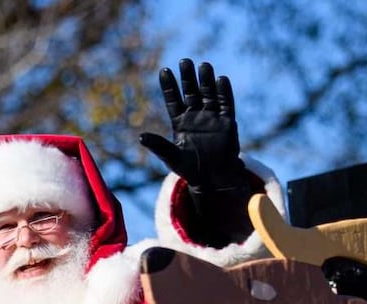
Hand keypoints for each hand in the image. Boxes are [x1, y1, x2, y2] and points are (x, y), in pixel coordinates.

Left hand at [140, 59, 253, 246]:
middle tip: (185, 61)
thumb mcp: (172, 158)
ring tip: (203, 65)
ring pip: (208, 94)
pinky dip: (224, 93)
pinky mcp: (227, 123)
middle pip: (191, 92)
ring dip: (206, 81)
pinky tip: (221, 80)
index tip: (164, 70)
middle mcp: (195, 116)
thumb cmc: (190, 169)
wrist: (213, 180)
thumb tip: (140, 137)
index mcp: (180, 122)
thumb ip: (158, 146)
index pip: (173, 100)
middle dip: (188, 78)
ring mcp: (212, 117)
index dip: (169, 86)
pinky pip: (226, 105)